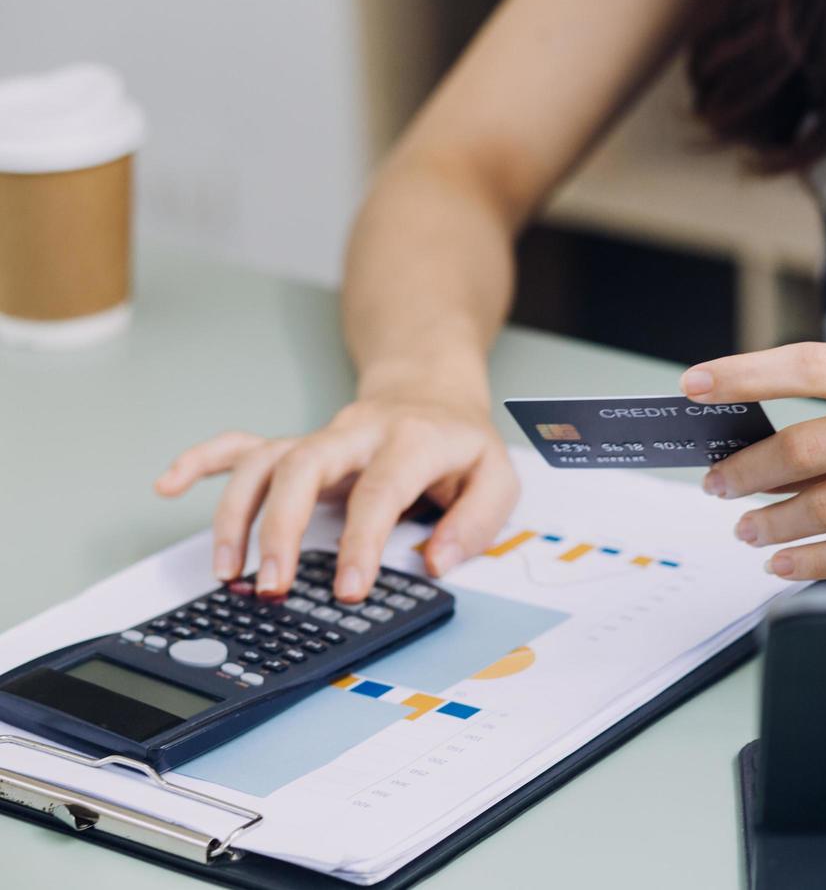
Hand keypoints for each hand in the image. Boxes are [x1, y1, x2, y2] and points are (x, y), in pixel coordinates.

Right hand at [154, 390, 518, 600]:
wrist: (434, 393)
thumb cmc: (462, 444)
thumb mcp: (499, 477)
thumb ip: (477, 521)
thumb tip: (437, 560)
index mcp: (411, 442)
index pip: (380, 491)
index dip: (362, 542)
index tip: (348, 589)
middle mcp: (356, 434)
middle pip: (305, 466)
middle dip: (281, 527)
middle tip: (273, 585)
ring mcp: (321, 437)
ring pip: (265, 461)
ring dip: (237, 513)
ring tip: (229, 571)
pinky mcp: (297, 444)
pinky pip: (241, 445)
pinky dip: (201, 461)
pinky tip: (169, 484)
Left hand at [681, 343, 825, 579]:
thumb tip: (757, 449)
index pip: (813, 364)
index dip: (745, 373)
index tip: (693, 385)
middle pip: (810, 446)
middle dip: (747, 470)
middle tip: (716, 485)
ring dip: (772, 522)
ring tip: (745, 529)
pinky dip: (810, 562)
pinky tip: (783, 563)